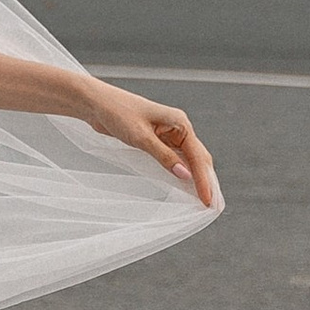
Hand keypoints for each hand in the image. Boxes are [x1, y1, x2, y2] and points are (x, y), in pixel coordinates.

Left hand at [75, 77, 219, 208]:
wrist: (97, 103)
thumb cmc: (118, 113)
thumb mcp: (141, 137)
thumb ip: (164, 157)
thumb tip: (185, 176)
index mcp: (179, 122)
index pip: (198, 156)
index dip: (204, 181)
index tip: (207, 201)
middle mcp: (178, 128)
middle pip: (199, 158)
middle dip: (206, 181)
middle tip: (212, 206)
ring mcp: (169, 134)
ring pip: (189, 160)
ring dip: (196, 178)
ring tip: (203, 200)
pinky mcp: (158, 140)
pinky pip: (176, 159)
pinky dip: (182, 173)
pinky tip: (185, 186)